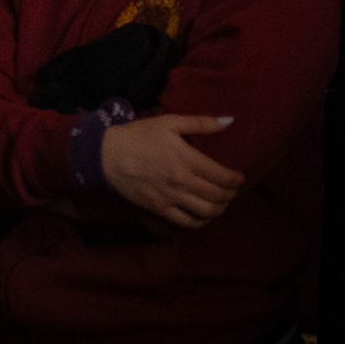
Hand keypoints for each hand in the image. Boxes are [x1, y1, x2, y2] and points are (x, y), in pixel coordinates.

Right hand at [100, 115, 242, 227]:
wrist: (106, 155)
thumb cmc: (138, 136)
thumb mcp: (169, 122)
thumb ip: (200, 123)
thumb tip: (229, 121)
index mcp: (186, 159)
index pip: (222, 176)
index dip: (235, 179)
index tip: (238, 177)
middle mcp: (182, 181)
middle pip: (218, 196)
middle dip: (230, 195)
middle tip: (231, 191)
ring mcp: (171, 198)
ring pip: (206, 212)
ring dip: (219, 209)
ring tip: (220, 203)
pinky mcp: (159, 209)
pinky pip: (187, 222)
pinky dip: (200, 222)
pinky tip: (203, 216)